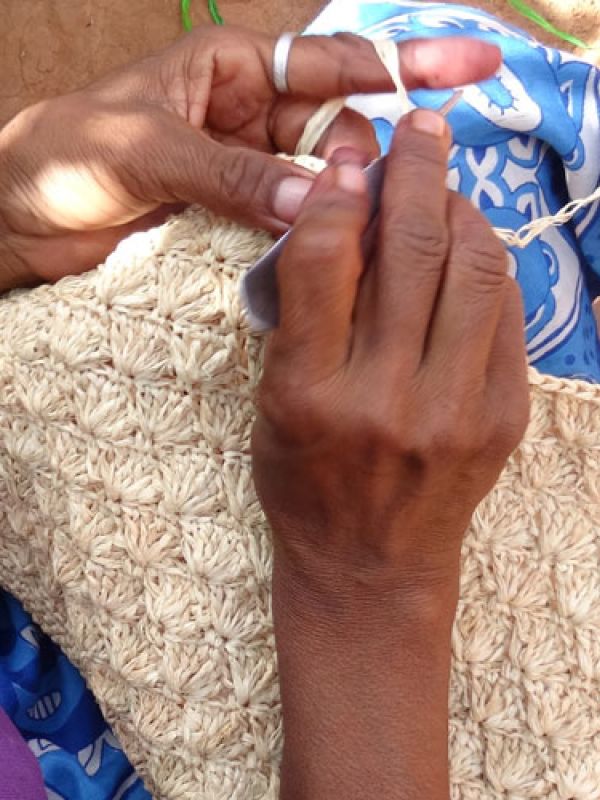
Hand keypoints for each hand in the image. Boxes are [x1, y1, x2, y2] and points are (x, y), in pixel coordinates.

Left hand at [0, 25, 499, 286]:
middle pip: (339, 134)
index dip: (404, 62)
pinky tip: (331, 263)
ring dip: (343, 210)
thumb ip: (233, 173)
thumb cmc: (65, 155)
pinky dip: (312, 246)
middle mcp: (248, 119)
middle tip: (373, 201)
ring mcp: (245, 177)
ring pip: (321, 189)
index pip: (331, 62)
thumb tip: (318, 202)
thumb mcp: (148, 150)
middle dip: (365, 162)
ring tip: (360, 237)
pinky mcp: (234, 226)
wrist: (15, 221)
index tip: (473, 68)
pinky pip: (291, 231)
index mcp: (231, 71)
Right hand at [252, 111, 528, 798]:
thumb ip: (305, 315)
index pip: (327, 260)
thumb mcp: (273, 403)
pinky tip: (471, 247)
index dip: (340, 190)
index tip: (350, 155)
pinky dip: (489, 265)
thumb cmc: (306, 484)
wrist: (370, 567)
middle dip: (416, 171)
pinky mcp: (502, 419)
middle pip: (411, 251)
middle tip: (419, 131)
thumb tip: (349, 215)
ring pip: (473, 269)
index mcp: (308, 394)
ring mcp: (453, 410)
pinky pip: (506, 313)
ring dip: (462, 209)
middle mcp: (384, 399)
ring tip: (448, 185)